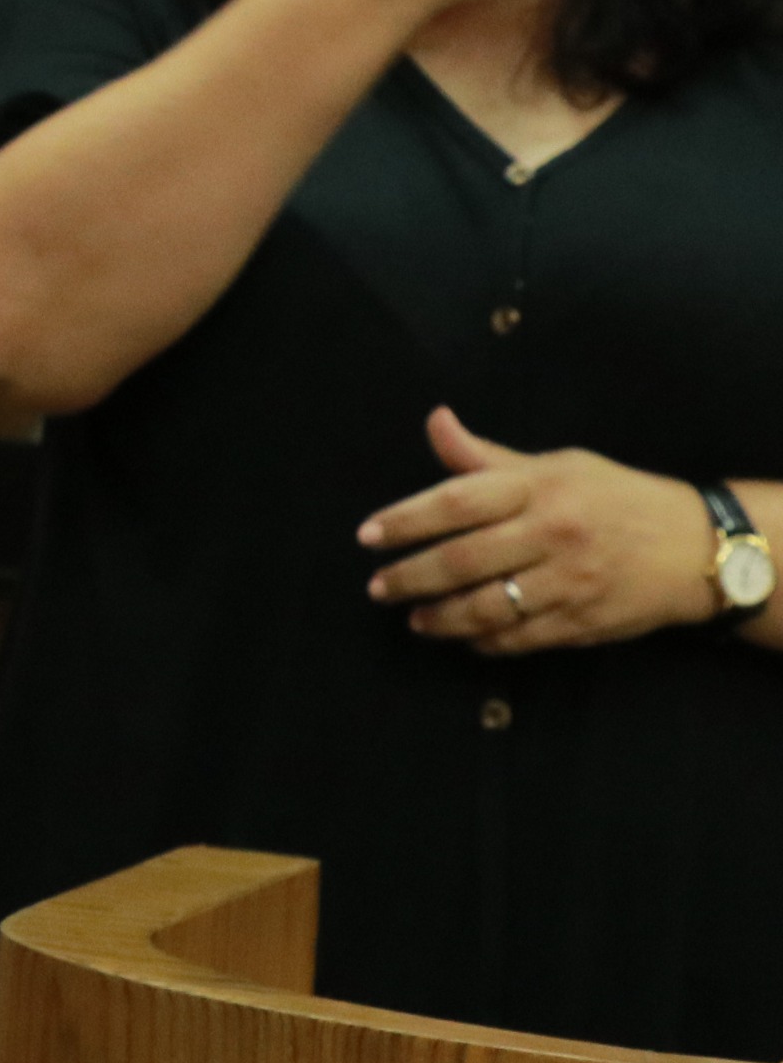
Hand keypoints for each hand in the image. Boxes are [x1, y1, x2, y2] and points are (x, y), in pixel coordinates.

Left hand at [360, 406, 725, 652]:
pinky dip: (485, 641)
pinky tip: (463, 637)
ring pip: (487, 607)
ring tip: (414, 618)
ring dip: (440, 617)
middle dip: (410, 577)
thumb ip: (486, 457)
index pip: (456, 500)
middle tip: (378, 587)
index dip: (405, 519)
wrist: (695, 546)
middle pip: (463, 560)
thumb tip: (435, 421)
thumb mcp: (556, 465)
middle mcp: (551, 534)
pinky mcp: (583, 621)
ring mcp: (568, 582)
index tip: (367, 536)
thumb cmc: (614, 496)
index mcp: (539, 488)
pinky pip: (521, 638)